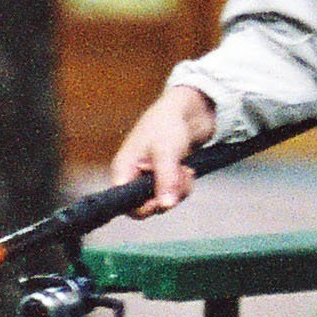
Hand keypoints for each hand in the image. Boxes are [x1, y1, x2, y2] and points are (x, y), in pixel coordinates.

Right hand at [110, 85, 216, 216]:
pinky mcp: (168, 175)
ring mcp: (152, 175)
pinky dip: (184, 184)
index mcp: (124, 169)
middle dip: (166, 197)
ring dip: (179, 190)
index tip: (159, 201)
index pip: (124, 203)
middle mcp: (135, 175)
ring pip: (164, 200)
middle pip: (146, 205)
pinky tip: (187, 169)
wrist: (191, 109)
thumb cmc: (168, 123)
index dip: (142, 207)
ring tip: (184, 170)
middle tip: (178, 181)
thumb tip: (166, 205)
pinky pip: (175, 192)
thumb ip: (165, 180)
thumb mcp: (166, 152)